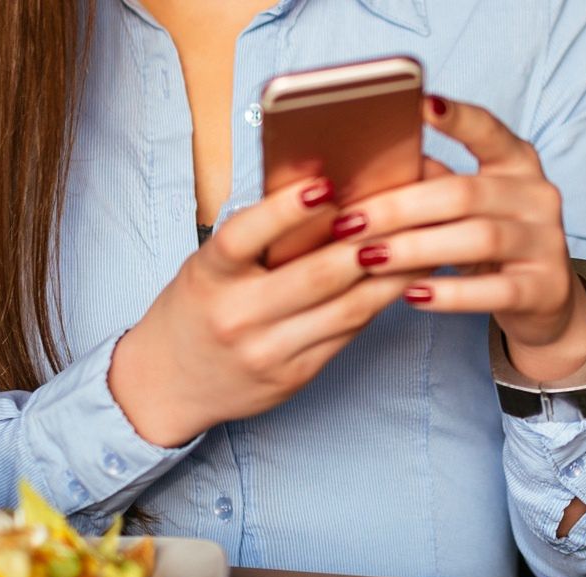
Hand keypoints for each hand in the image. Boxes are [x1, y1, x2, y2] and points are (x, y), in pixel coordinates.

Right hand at [110, 176, 414, 447]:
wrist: (167, 383)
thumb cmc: (195, 310)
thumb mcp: (207, 270)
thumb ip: (255, 243)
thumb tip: (325, 198)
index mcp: (207, 278)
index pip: (244, 236)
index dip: (285, 210)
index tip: (324, 184)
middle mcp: (234, 316)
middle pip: (315, 275)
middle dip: (366, 240)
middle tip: (403, 207)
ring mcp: (266, 352)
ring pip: (346, 308)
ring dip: (388, 273)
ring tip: (418, 242)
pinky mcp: (292, 376)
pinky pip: (346, 335)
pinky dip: (375, 304)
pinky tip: (397, 281)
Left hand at [330, 95, 585, 382]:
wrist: (541, 299)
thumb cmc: (482, 244)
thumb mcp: (459, 210)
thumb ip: (426, 185)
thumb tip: (364, 170)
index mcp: (514, 163)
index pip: (489, 130)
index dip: (458, 118)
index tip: (421, 104)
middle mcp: (536, 194)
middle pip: (463, 192)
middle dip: (398, 208)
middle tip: (348, 223)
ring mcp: (546, 241)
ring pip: (479, 238)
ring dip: (415, 248)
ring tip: (368, 258)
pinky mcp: (545, 287)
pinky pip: (495, 290)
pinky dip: (450, 293)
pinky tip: (411, 295)